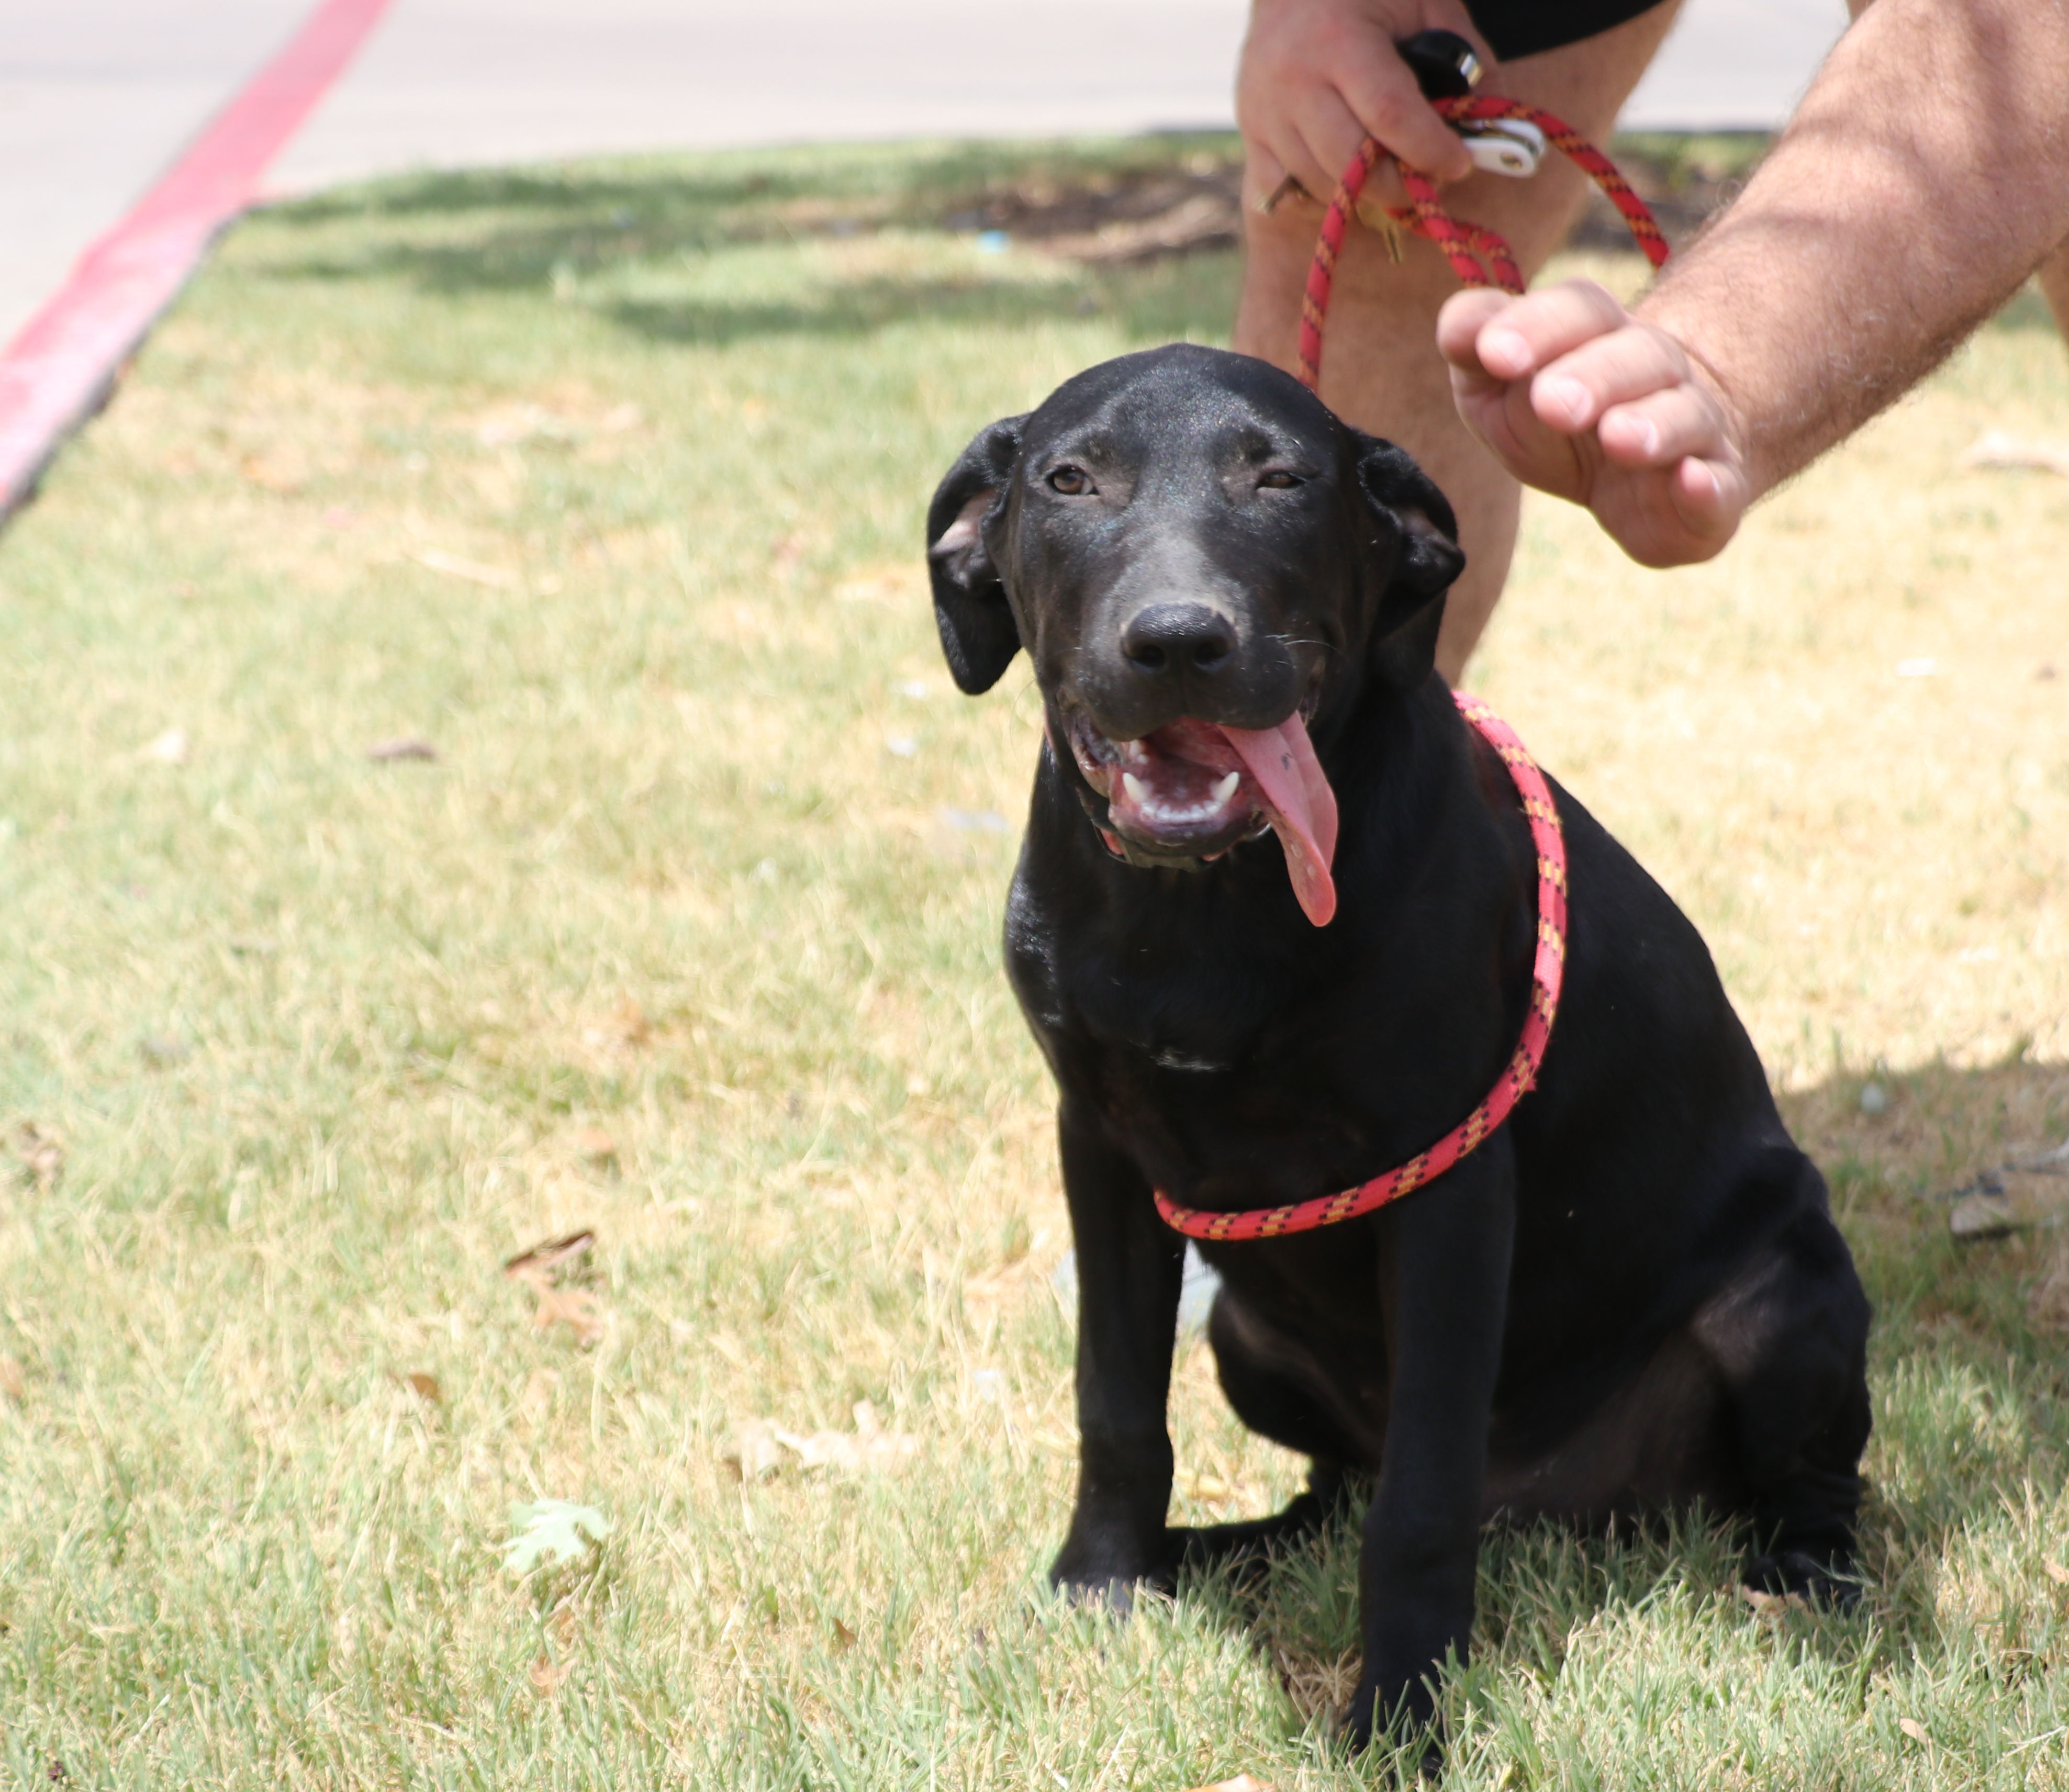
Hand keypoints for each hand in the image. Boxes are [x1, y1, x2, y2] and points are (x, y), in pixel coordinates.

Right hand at [1237, 0, 1480, 214]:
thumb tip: (1486, 125)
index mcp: (1339, 39)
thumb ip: (1461, 58)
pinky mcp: (1251, 132)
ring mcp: (1264, 110)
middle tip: (1426, 181)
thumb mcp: (1424, 3)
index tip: (1458, 164)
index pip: (1389, 115)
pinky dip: (1318, 194)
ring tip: (1388, 172)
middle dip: (1396, 184)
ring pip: (1318, 183)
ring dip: (1361, 192)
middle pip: (1349, 162)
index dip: (1429, 150)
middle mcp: (1294, 79)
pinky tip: (1341, 175)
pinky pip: (1282, 192)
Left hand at [1437, 280, 1752, 566]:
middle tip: (1552, 403)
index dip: (1537, 325)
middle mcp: (1652, 371)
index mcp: (1596, 335)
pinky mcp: (1714, 488)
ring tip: (1619, 439)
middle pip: (1636, 356)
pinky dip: (1708, 485)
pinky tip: (1694, 481)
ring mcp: (1692, 428)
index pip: (1578, 310)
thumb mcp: (1497, 384)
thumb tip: (1458, 327)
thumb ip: (1473, 348)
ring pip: (1683, 415)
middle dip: (1594, 376)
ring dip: (1654, 425)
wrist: (1638, 467)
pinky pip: (1720, 484)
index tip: (1494, 354)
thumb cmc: (1552, 416)